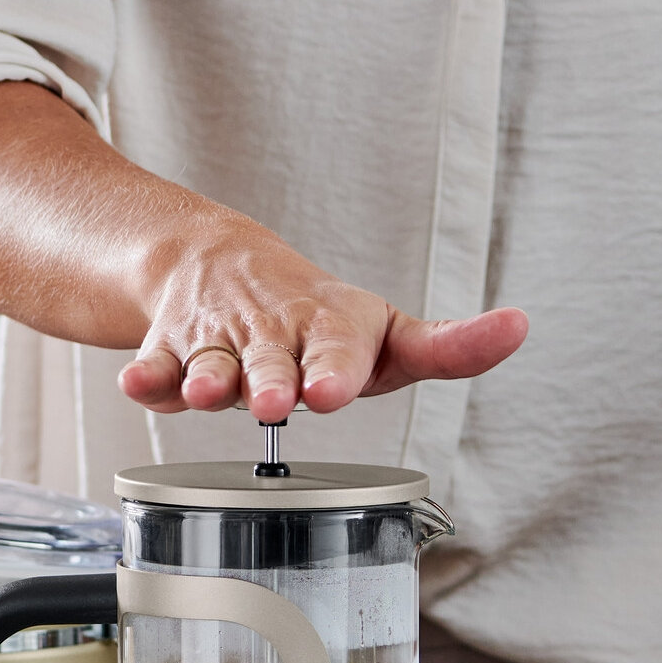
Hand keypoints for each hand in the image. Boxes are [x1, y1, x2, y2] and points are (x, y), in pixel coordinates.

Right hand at [117, 222, 527, 423]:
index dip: (337, 368)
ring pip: (211, 361)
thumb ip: (450, 344)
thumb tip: (520, 325)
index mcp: (330, 326)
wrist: (217, 263)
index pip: (341, 347)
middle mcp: (275, 332)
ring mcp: (221, 341)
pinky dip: (147, 375)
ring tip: (209, 392)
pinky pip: (155, 364)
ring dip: (210, 378)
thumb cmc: (314, 316)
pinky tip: (141, 384)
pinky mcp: (172, 351)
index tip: (332, 388)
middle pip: (272, 359)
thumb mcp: (384, 329)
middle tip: (283, 399)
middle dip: (275, 379)